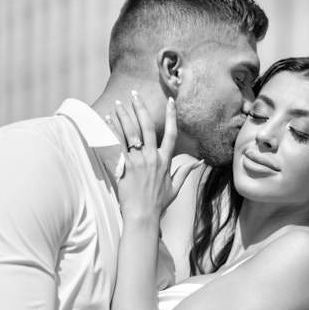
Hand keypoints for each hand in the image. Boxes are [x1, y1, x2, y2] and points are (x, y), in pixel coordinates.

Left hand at [108, 93, 200, 220]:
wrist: (143, 216)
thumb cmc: (159, 204)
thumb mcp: (175, 187)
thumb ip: (185, 172)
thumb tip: (199, 162)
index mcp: (165, 161)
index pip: (171, 133)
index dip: (171, 116)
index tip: (171, 101)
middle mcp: (152, 157)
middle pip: (147, 127)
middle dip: (140, 108)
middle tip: (134, 94)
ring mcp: (138, 161)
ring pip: (131, 132)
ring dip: (124, 115)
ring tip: (119, 102)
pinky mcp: (124, 166)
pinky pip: (117, 144)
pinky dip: (113, 131)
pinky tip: (108, 119)